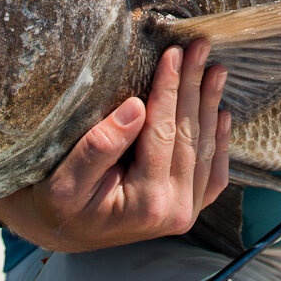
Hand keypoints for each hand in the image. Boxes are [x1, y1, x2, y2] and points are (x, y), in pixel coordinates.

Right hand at [0, 41, 229, 252]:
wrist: (66, 233)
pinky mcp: (189, 209)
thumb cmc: (59, 205)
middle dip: (194, 87)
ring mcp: (186, 212)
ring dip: (210, 105)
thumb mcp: (65, 179)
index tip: (173, 53)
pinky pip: (213, 172)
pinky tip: (221, 112)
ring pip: (205, 148)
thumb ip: (99, 147)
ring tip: (216, 69)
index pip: (162, 132)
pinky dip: (219, 140)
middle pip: (188, 135)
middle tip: (200, 47)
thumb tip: (136, 107)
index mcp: (147, 204)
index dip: (169, 89)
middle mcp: (174, 211)